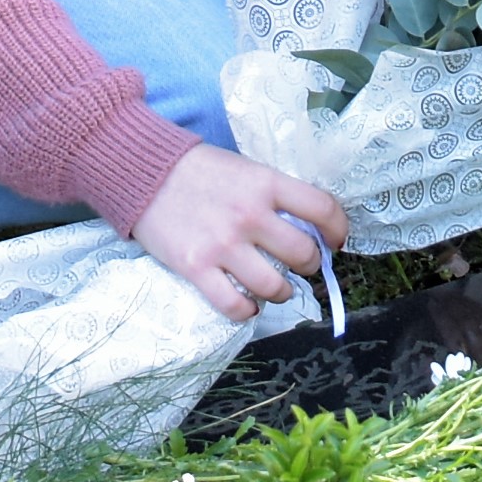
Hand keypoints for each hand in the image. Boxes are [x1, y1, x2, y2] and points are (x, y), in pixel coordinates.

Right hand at [132, 144, 347, 323]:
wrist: (144, 173)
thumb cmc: (200, 171)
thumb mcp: (246, 170)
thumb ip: (274, 195)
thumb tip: (308, 228)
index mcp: (266, 183)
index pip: (322, 208)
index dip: (338, 230)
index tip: (335, 242)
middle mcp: (250, 215)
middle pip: (303, 254)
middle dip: (310, 266)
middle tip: (302, 266)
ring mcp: (223, 245)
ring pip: (275, 287)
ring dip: (282, 292)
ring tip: (276, 288)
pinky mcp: (197, 268)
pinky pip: (234, 305)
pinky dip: (247, 311)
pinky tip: (247, 304)